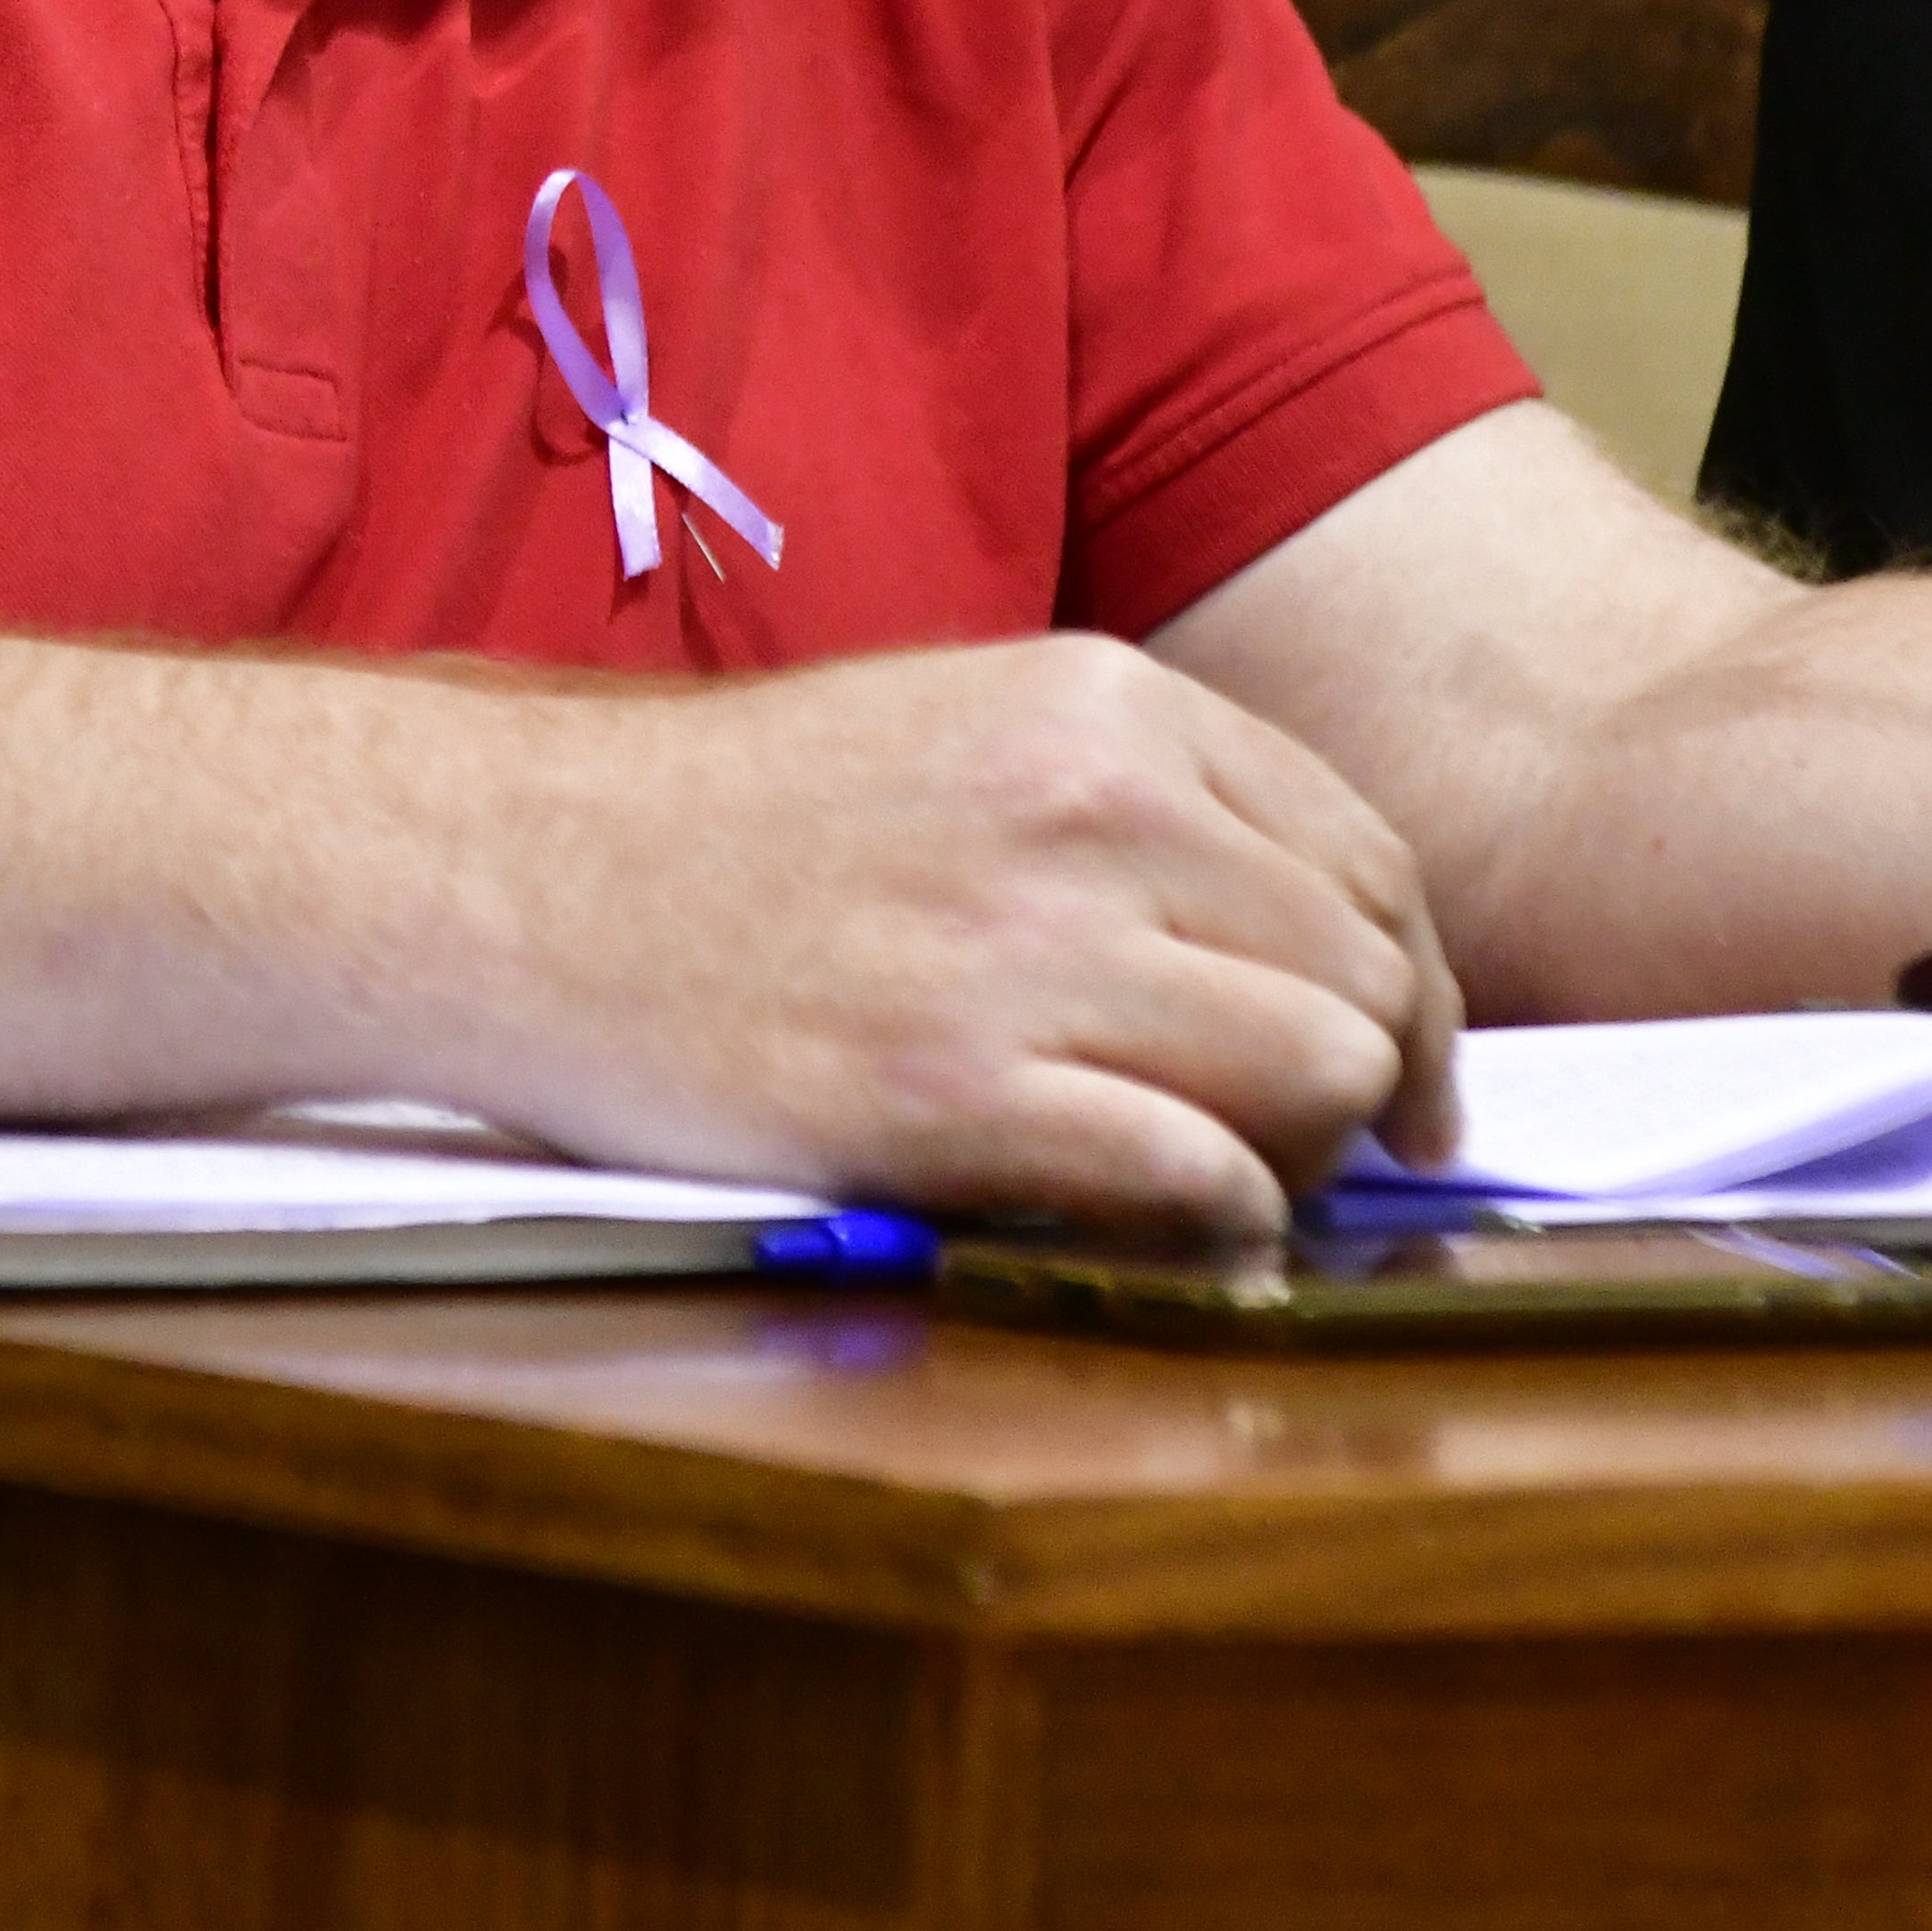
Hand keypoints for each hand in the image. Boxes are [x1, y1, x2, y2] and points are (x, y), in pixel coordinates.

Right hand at [437, 634, 1459, 1237]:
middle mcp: (1091, 807)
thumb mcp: (966, 728)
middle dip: (1370, 1079)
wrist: (523, 875)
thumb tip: (1304, 939)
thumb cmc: (743, 824)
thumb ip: (1137, 804)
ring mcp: (1023, 951)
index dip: (1408, 985)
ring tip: (1238, 1183)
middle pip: (1366, 972)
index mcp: (1106, 705)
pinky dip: (1221, 1222)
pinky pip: (1199, 1176)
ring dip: (1306, 1154)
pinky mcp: (950, 1092)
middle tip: (1318, 1151)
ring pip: (1320, 1072)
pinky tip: (1176, 1225)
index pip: (1367, 859)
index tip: (1400, 1067)